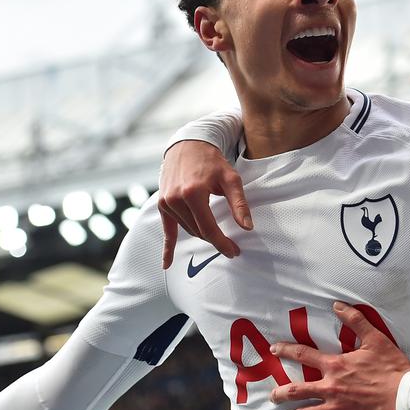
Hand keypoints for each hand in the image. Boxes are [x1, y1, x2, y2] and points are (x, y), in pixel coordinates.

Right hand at [158, 140, 251, 267]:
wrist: (188, 146)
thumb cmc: (212, 162)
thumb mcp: (231, 179)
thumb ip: (239, 204)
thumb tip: (247, 227)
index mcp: (193, 193)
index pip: (209, 228)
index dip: (222, 243)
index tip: (234, 252)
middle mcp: (176, 199)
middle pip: (198, 231)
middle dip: (215, 240)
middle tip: (231, 247)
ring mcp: (166, 202)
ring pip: (188, 230)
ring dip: (202, 234)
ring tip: (217, 236)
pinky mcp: (162, 204)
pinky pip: (166, 230)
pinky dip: (168, 247)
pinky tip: (166, 264)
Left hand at [269, 302, 409, 409]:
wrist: (405, 397)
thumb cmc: (392, 368)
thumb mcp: (375, 339)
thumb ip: (355, 321)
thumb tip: (338, 305)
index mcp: (335, 366)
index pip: (303, 355)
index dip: (286, 351)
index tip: (273, 350)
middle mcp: (330, 388)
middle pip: (296, 390)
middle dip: (281, 393)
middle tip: (272, 396)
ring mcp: (335, 409)